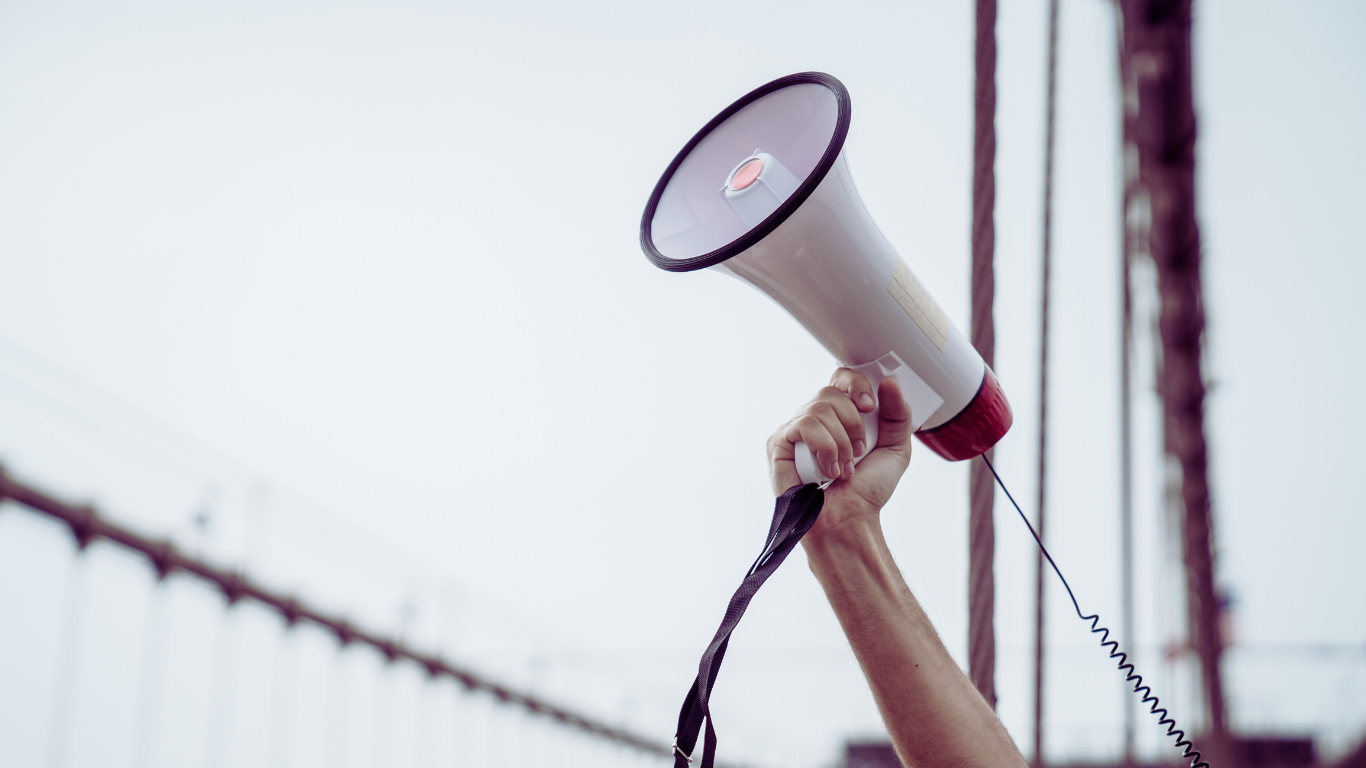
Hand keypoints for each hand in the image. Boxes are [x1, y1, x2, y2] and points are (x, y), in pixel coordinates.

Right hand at [767, 369, 913, 535]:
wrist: (849, 521)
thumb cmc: (866, 491)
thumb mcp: (896, 449)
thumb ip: (898, 415)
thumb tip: (889, 383)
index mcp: (839, 415)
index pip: (840, 378)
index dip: (856, 384)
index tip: (871, 406)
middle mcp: (815, 419)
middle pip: (831, 391)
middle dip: (853, 423)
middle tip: (860, 451)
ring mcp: (794, 430)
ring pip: (819, 408)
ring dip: (841, 442)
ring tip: (844, 468)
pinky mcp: (778, 444)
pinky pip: (804, 425)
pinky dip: (824, 448)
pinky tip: (827, 471)